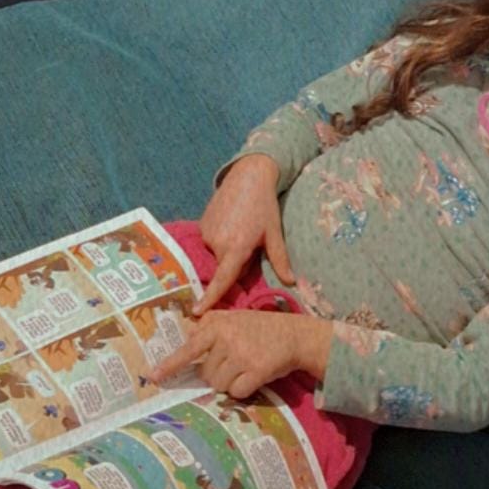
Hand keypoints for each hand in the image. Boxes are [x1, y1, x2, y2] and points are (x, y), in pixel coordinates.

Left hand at [149, 309, 333, 399]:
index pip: (189, 348)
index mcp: (217, 324)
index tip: (154, 376)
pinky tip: (255, 375)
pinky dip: (244, 389)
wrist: (295, 334)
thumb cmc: (259, 328)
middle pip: (205, 374)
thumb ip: (208, 327)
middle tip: (234, 362)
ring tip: (245, 367)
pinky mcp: (257, 370)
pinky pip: (237, 392)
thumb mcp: (232, 318)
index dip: (171, 364)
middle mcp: (227, 338)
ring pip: (219, 385)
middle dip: (216, 374)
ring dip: (230, 383)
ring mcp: (242, 354)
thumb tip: (186, 344)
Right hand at [195, 154, 294, 314]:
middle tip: (251, 240)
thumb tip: (291, 283)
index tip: (197, 312)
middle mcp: (218, 243)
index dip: (210, 298)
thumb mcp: (274, 234)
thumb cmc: (265, 206)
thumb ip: (280, 260)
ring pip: (218, 254)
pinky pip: (211, 241)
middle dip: (237, 262)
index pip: (222, 280)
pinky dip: (221, 238)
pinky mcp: (201, 224)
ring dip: (228, 249)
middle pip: (225, 267)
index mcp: (236, 248)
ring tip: (242, 226)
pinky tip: (232, 221)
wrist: (248, 175)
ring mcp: (207, 233)